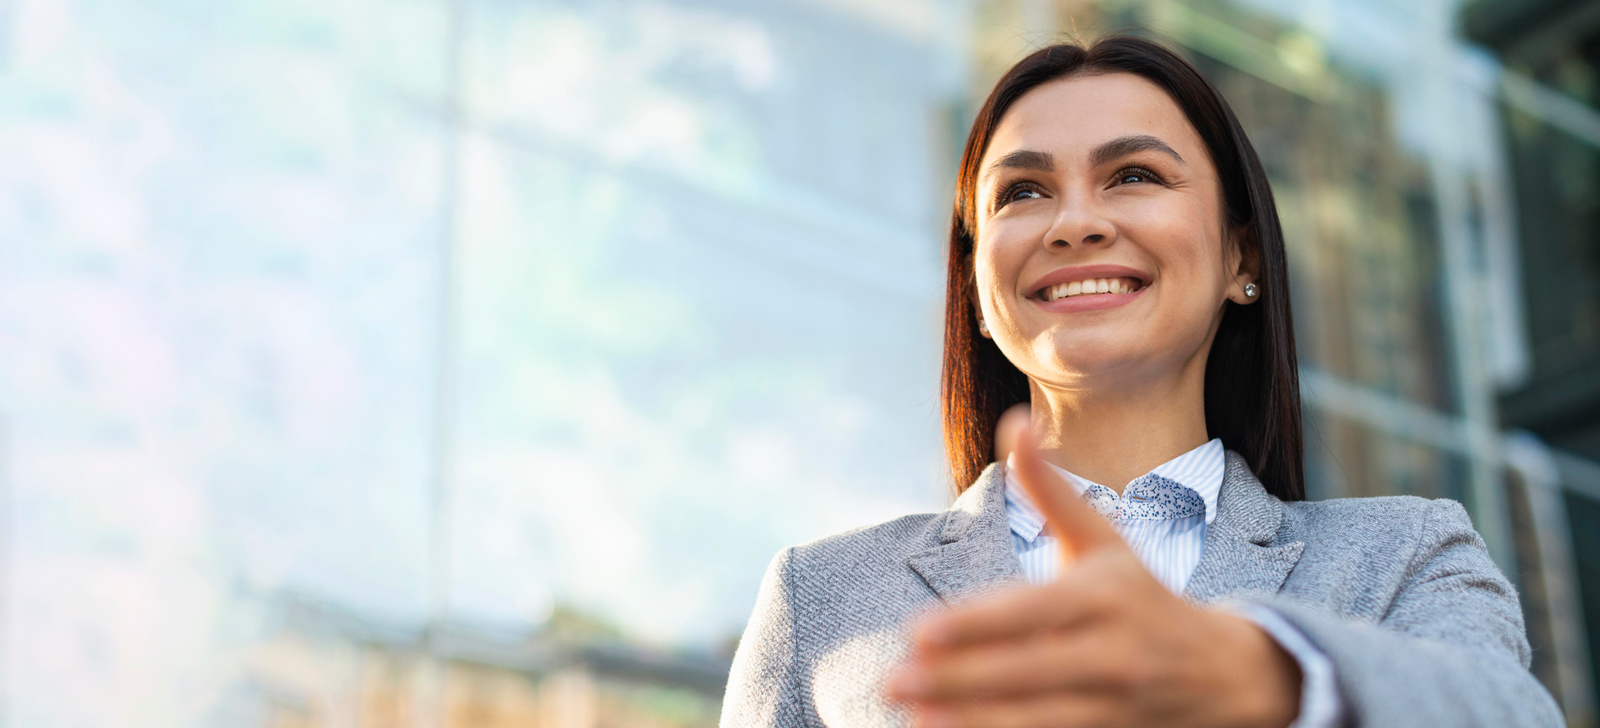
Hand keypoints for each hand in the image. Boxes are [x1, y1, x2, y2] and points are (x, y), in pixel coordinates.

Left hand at [888, 424, 1301, 727]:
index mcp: (1105, 596)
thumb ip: (1051, 490)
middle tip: (894, 679)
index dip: (975, 625)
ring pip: (1035, 719)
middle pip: (1025, 671)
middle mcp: (1112, 653)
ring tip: (913, 714)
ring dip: (971, 720)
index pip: (1031, 613)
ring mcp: (1112, 706)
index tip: (918, 631)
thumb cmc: (1143, 596)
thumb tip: (1015, 420)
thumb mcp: (1102, 540)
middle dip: (957, 678)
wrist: (1222, 672)